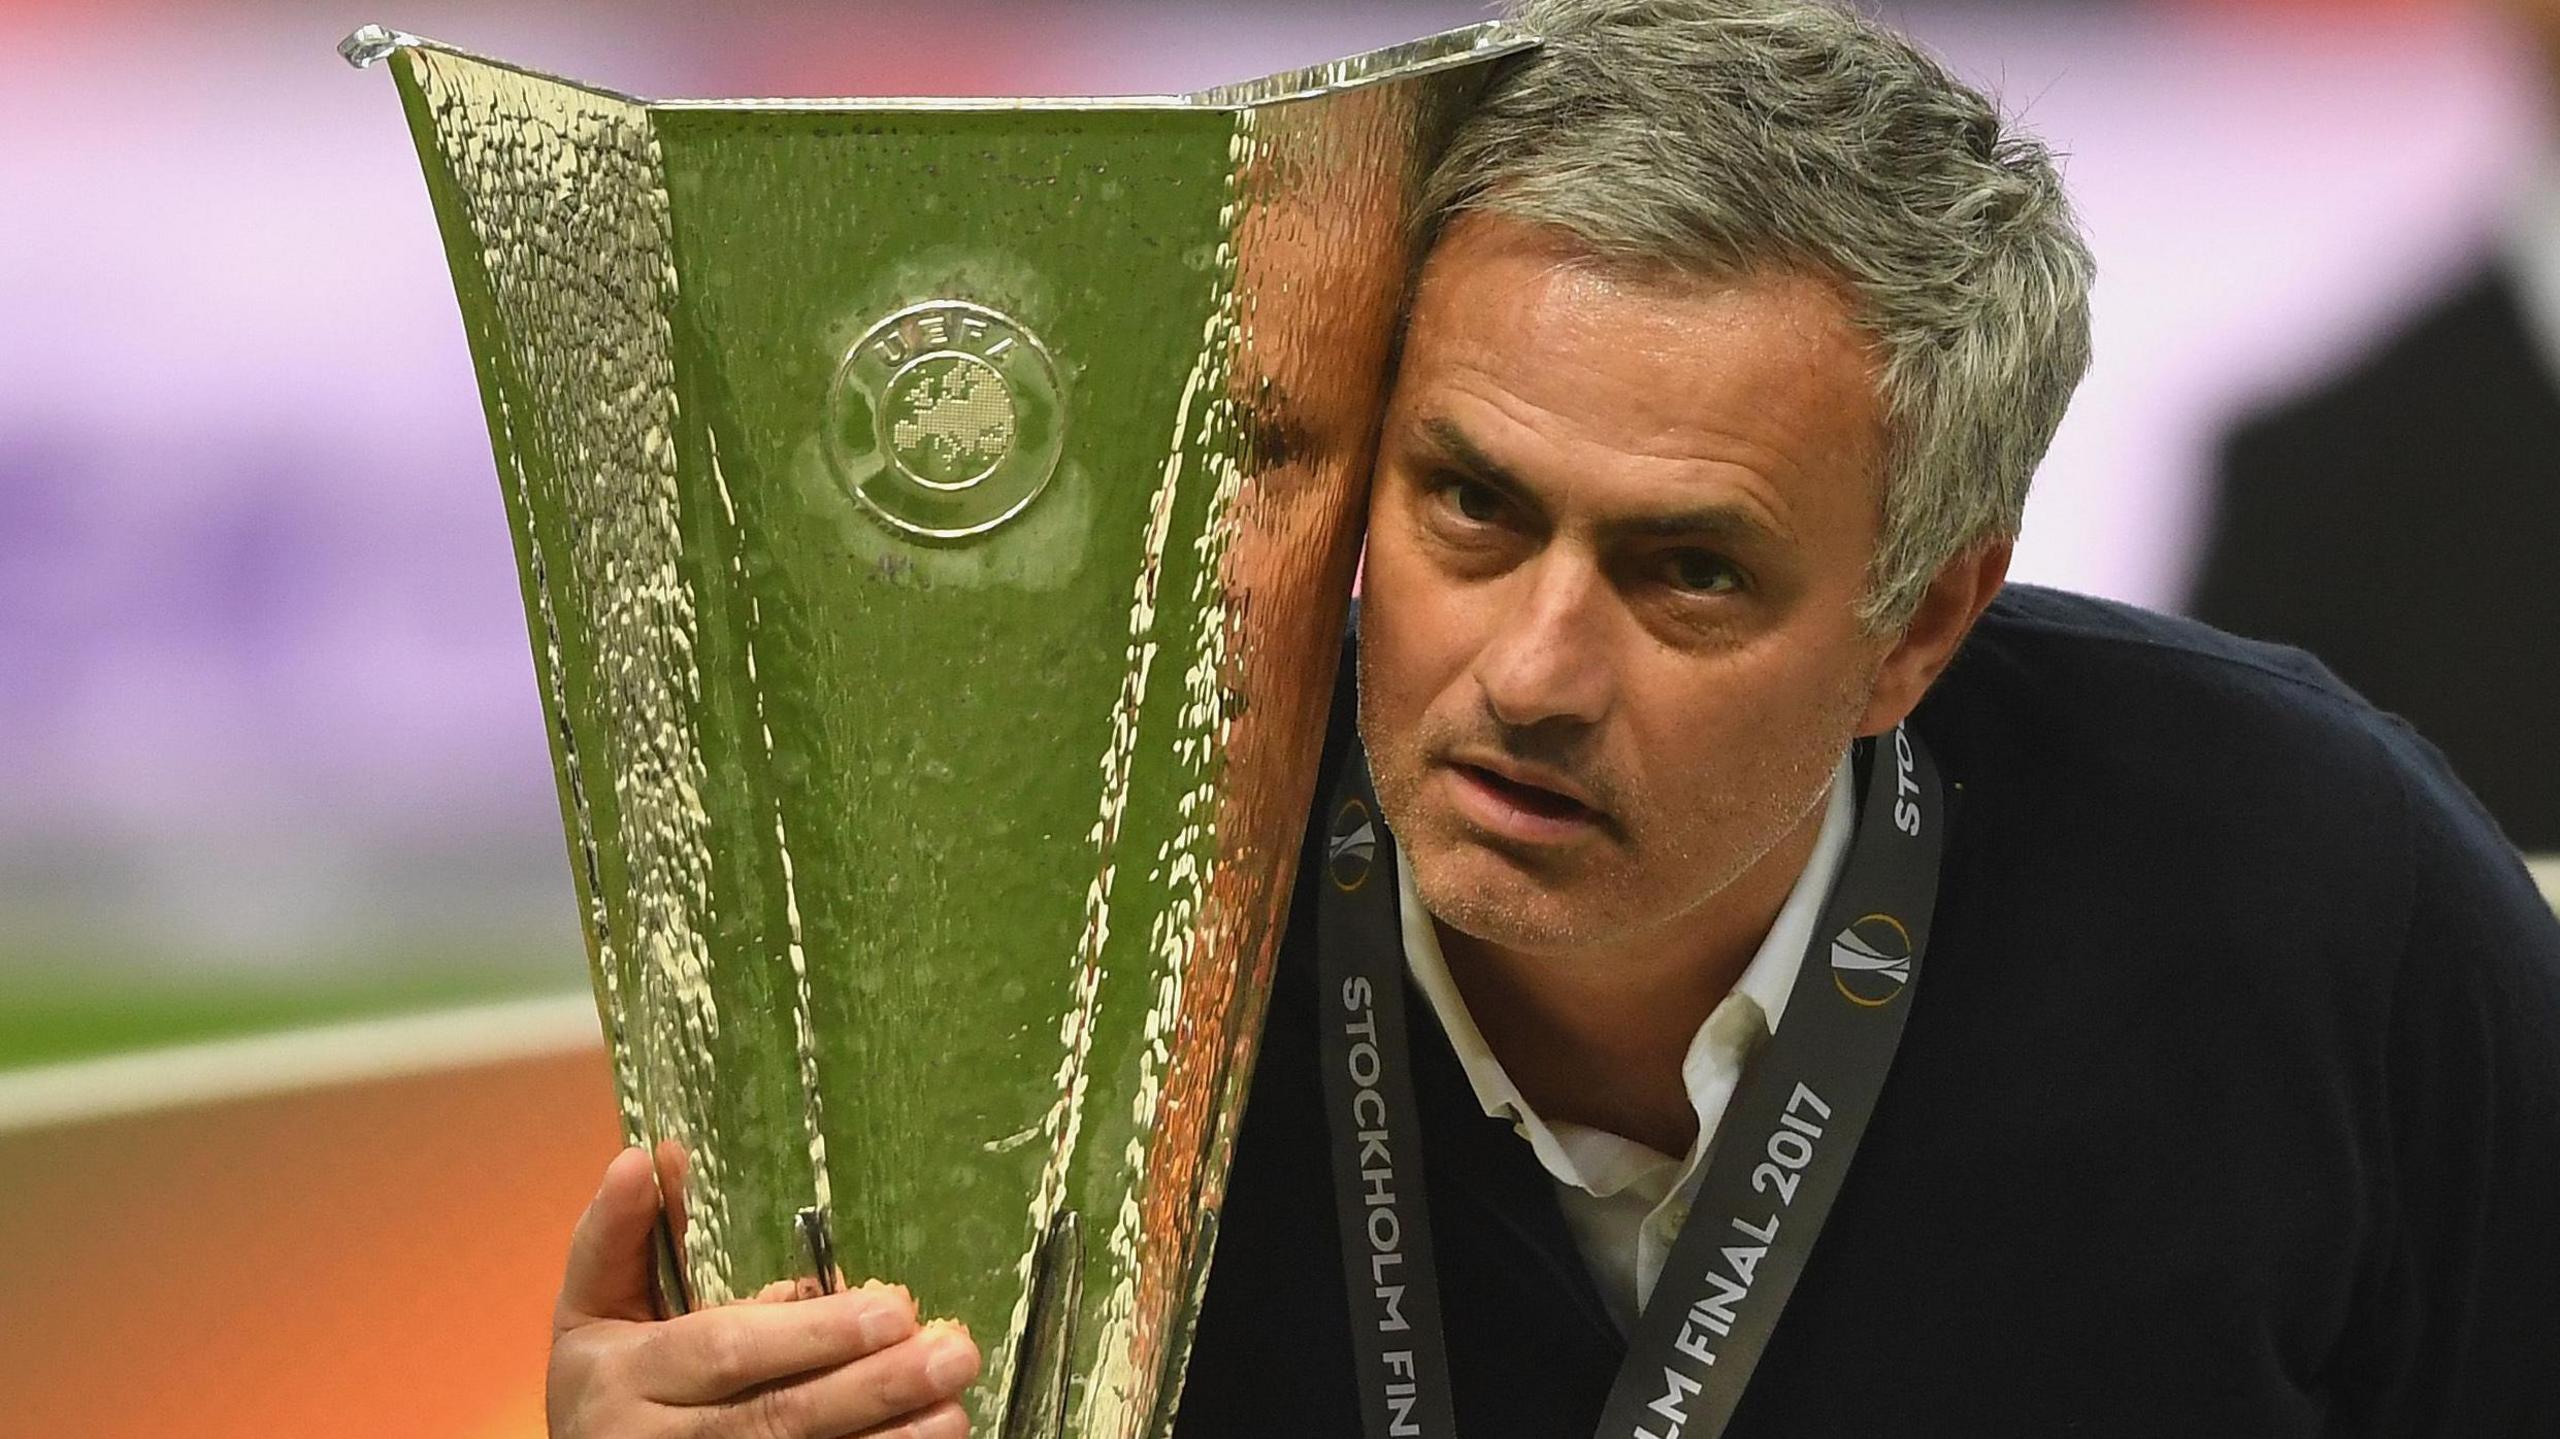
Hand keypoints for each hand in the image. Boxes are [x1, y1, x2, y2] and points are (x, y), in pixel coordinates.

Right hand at [546, 1146, 982, 1437]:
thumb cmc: (602, 1377)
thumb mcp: (592, 1306)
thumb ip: (618, 1237)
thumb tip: (650, 1156)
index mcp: (625, 1374)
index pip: (727, 1350)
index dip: (810, 1333)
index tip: (891, 1309)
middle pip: (779, 1416)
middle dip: (870, 1387)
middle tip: (951, 1354)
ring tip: (955, 1409)